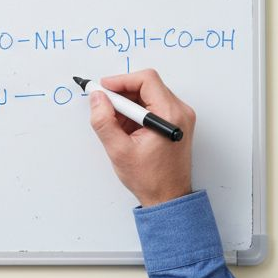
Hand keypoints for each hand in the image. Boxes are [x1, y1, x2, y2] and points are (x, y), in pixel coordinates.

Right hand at [88, 69, 196, 207]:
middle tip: (104, 104)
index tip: (103, 89)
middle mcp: (180, 112)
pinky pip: (154, 106)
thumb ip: (104, 121)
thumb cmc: (150, 179)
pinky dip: (137, 112)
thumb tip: (97, 99)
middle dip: (122, 93)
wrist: (168, 197)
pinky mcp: (176, 123)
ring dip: (129, 104)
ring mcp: (180, 117)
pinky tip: (127, 129)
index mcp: (170, 115)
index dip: (121, 80)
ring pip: (150, 95)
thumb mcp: (119, 151)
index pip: (146, 80)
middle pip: (148, 85)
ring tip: (116, 124)